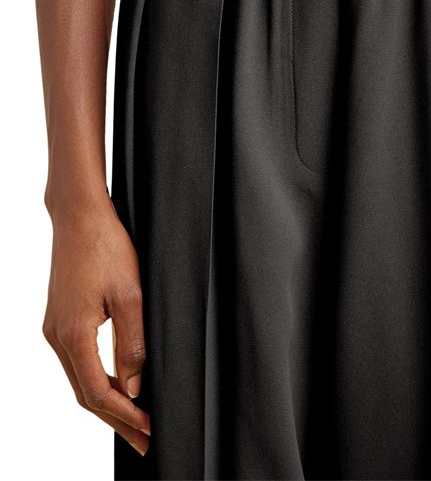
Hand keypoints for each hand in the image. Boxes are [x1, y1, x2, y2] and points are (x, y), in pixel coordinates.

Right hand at [42, 194, 149, 455]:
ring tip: (134, 420)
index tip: (149, 431)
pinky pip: (77, 361)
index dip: (125, 416)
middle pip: (85, 394)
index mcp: (74, 334)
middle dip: (116, 420)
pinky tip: (116, 383)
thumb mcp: (130, 294)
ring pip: (80, 380)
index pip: (99, 393)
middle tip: (143, 441)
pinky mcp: (59, 318)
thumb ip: (132, 344)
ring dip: (107, 402)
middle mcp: (57, 336)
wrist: (79, 216)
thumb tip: (134, 386)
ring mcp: (55, 328)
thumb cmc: (106, 246)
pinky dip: (97, 380)